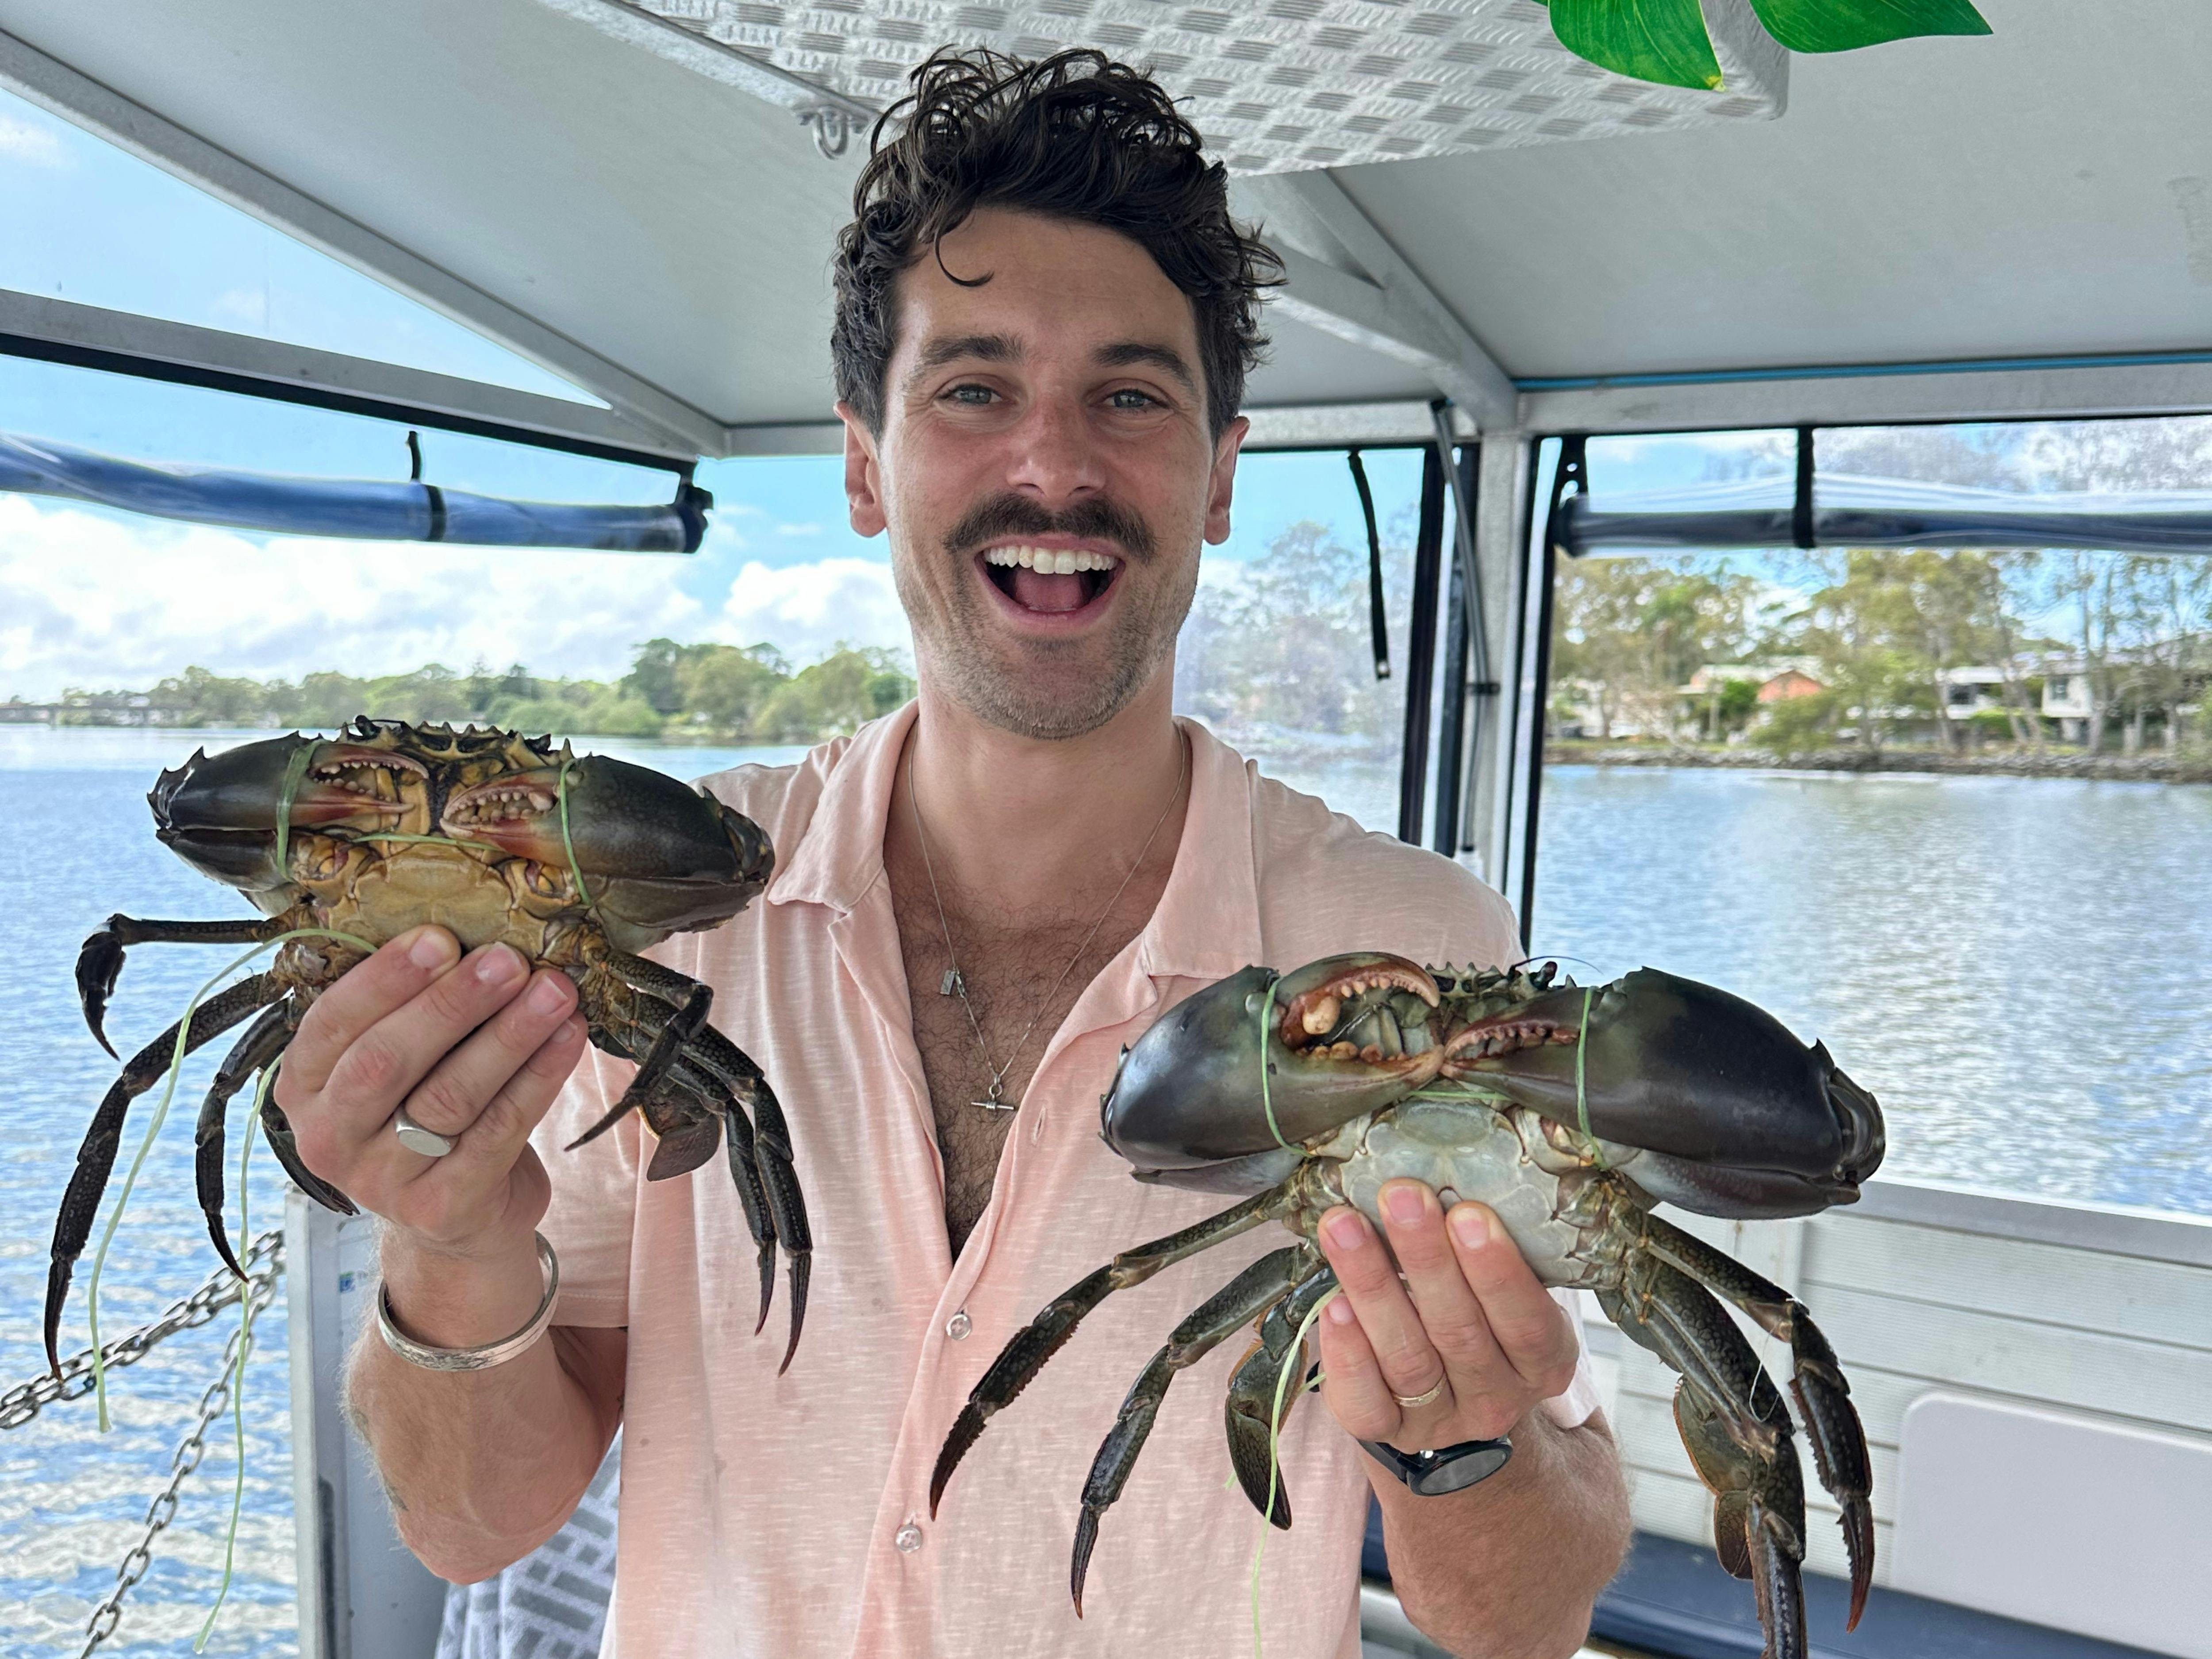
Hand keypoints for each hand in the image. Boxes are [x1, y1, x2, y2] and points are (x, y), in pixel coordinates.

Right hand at [276, 925, 586, 1263]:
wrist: (455, 1216)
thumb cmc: (424, 1113)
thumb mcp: (399, 1063)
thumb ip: (411, 1009)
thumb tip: (473, 936)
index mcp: (305, 1086)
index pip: (333, 1023)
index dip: (386, 978)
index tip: (442, 937)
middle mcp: (331, 1136)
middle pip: (387, 1060)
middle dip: (452, 1003)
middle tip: (509, 960)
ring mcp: (382, 1180)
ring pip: (449, 1096)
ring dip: (509, 1036)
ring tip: (555, 991)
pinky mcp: (443, 1208)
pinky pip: (497, 1131)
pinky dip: (538, 1078)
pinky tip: (569, 1038)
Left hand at [1314, 1180, 1580, 1450]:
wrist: (1450, 1397)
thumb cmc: (1479, 1316)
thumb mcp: (1501, 1287)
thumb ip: (1481, 1250)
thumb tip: (1441, 1177)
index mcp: (1542, 1361)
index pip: (1527, 1323)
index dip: (1498, 1270)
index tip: (1468, 1212)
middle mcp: (1496, 1398)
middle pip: (1459, 1331)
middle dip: (1426, 1258)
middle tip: (1400, 1195)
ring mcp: (1442, 1422)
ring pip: (1407, 1358)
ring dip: (1372, 1285)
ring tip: (1343, 1225)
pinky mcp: (1388, 1433)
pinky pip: (1366, 1402)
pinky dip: (1348, 1353)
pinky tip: (1333, 1304)